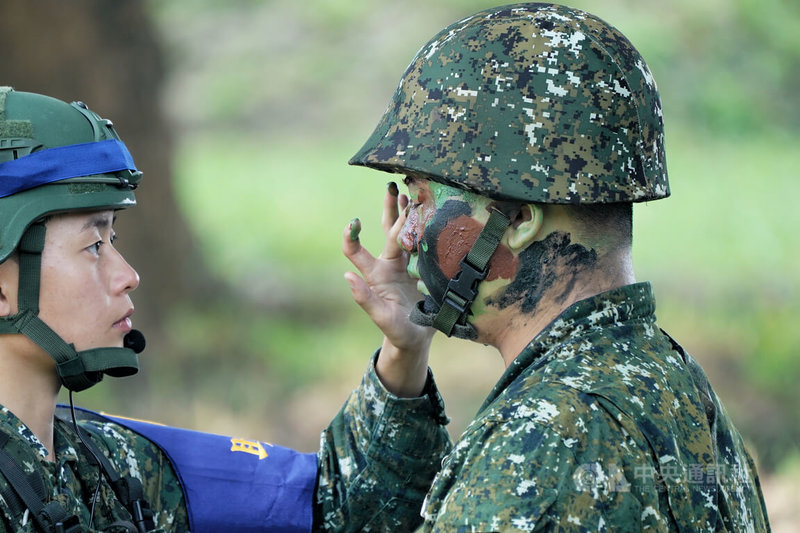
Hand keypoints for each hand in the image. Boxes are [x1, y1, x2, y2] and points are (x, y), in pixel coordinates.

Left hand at [343, 182, 433, 396]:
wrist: (418, 338)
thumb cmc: (397, 332)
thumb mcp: (382, 319)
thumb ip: (365, 299)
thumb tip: (346, 276)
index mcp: (376, 275)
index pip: (356, 252)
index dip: (352, 236)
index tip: (353, 221)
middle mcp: (389, 264)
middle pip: (387, 231)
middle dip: (390, 209)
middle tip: (394, 186)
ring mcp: (407, 264)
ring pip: (405, 232)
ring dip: (407, 212)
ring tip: (410, 190)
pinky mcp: (425, 266)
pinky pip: (425, 242)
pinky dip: (428, 226)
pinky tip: (435, 212)